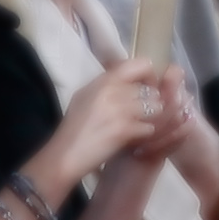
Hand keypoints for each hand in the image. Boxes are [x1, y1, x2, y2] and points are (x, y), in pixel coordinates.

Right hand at [50, 53, 184, 176]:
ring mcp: (119, 109)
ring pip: (155, 107)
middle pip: (151, 90)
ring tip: (140, 126)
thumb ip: (108, 85)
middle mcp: (112, 90)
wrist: (63, 155)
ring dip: (151, 118)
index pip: (140, 64)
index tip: (146, 88)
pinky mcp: (124, 129)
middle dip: (152, 102)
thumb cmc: (74, 128)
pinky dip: (144, 134)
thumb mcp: (86, 96)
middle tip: (144, 114)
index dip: (149, 76)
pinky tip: (134, 139)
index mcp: (103, 80)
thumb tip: (130, 78)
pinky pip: (149, 127)